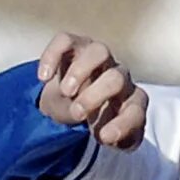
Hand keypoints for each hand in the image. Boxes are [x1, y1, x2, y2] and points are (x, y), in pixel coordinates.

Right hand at [37, 33, 147, 149]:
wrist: (74, 102)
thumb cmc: (94, 120)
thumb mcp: (100, 133)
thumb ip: (105, 134)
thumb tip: (104, 133)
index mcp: (131, 102)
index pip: (136, 110)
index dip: (123, 124)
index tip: (102, 137)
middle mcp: (119, 76)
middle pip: (116, 78)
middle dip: (94, 97)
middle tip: (76, 112)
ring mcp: (99, 57)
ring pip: (99, 52)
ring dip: (80, 72)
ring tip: (65, 91)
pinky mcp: (76, 44)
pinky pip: (66, 41)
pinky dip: (53, 56)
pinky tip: (44, 78)